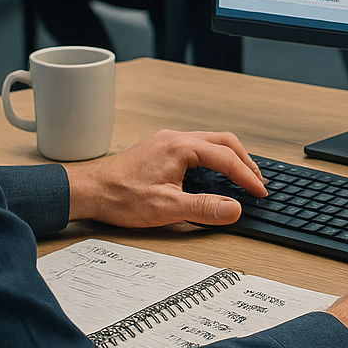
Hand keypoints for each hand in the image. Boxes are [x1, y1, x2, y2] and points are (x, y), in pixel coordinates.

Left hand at [64, 129, 265, 226]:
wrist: (88, 191)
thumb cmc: (119, 197)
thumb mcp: (166, 208)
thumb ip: (204, 208)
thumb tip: (234, 209)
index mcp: (180, 147)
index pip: (226, 159)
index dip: (247, 177)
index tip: (260, 192)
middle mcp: (175, 138)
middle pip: (223, 141)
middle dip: (245, 161)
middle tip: (257, 182)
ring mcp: (167, 142)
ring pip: (210, 142)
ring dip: (230, 158)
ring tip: (242, 176)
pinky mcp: (160, 149)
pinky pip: (197, 147)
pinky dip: (214, 158)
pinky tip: (214, 173)